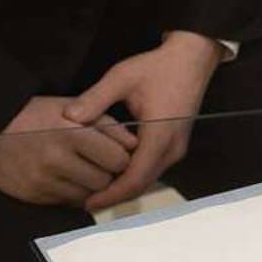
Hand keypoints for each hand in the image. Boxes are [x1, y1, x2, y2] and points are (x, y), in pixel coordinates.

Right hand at [0, 96, 137, 205]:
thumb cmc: (35, 116)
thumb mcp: (71, 109)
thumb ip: (106, 124)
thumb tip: (134, 145)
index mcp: (71, 133)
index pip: (119, 159)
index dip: (123, 157)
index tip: (118, 154)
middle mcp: (57, 159)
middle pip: (106, 181)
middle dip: (109, 174)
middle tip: (102, 164)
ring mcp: (43, 179)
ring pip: (89, 195)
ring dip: (91, 186)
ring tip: (82, 168)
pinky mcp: (34, 194)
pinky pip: (68, 202)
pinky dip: (73, 192)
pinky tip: (65, 177)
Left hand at [64, 31, 222, 210]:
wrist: (192, 59)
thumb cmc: (159, 67)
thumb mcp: (121, 77)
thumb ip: (95, 99)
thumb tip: (69, 118)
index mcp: (160, 135)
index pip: (135, 177)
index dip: (112, 193)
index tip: (90, 202)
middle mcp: (172, 148)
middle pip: (143, 184)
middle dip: (117, 196)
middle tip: (87, 202)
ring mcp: (177, 147)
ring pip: (149, 178)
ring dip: (126, 187)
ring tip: (98, 191)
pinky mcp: (176, 144)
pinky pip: (154, 168)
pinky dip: (135, 176)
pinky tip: (115, 173)